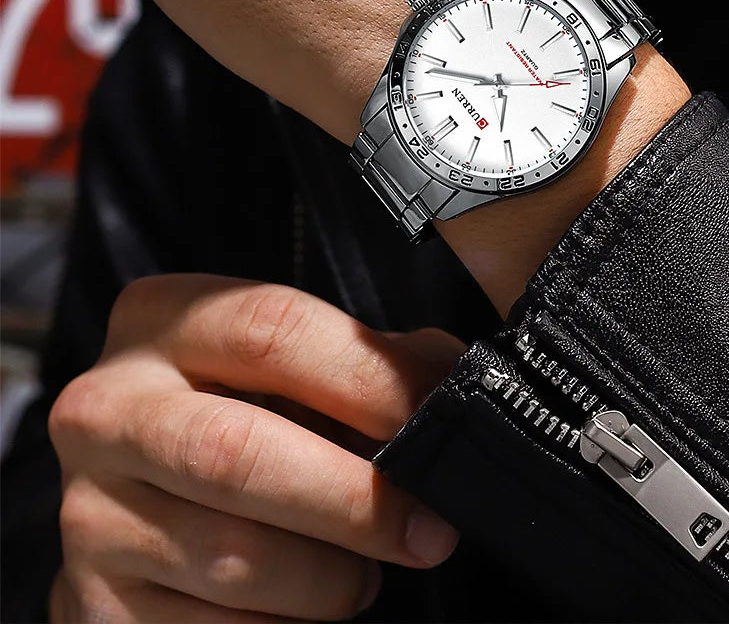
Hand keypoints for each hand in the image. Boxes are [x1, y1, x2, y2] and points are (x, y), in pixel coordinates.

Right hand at [48, 274, 462, 622]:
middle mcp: (107, 410)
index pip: (271, 331)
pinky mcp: (94, 607)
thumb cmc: (241, 410)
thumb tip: (449, 390)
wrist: (140, 489)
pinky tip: (303, 603)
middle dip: (355, 499)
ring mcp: (90, 513)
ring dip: (328, 578)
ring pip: (232, 559)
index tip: (433, 416)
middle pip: (239, 453)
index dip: (366, 377)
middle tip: (428, 527)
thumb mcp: (290, 362)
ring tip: (361, 568)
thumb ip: (369, 361)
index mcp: (160, 320)